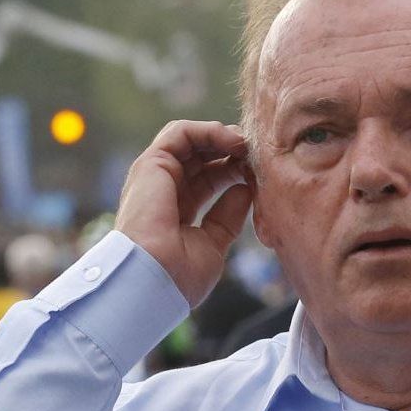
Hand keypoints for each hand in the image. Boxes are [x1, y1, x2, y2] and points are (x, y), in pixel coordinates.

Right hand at [117, 120, 253, 307]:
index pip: (208, 180)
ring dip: (222, 136)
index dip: (233, 171)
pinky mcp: (151, 164)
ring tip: (246, 144)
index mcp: (177, 211)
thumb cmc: (179, 274)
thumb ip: (227, 215)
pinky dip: (208, 131)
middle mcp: (163, 191)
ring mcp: (155, 176)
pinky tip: (232, 141)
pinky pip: (181, 133)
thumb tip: (243, 190)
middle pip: (201, 157)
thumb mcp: (213, 243)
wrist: (155, 279)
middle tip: (256, 154)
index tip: (259, 173)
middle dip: (230, 151)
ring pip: (190, 140)